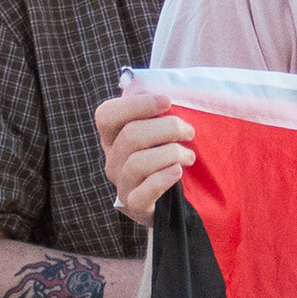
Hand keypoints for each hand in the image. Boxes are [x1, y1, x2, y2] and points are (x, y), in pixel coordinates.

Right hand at [93, 85, 193, 220]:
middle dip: (167, 128)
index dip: (136, 104)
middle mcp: (112, 160)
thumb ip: (160, 113)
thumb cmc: (170, 158)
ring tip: (189, 156)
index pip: (106, 115)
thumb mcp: (162, 133)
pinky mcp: (135, 206)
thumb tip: (171, 91)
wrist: (176, 201)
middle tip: (190, 131)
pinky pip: (144, 191)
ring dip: (171, 153)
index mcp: (113, 137)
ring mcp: (121, 184)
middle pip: (130, 135)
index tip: (167, 101)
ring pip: (137, 162)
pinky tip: (178, 172)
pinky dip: (163, 179)